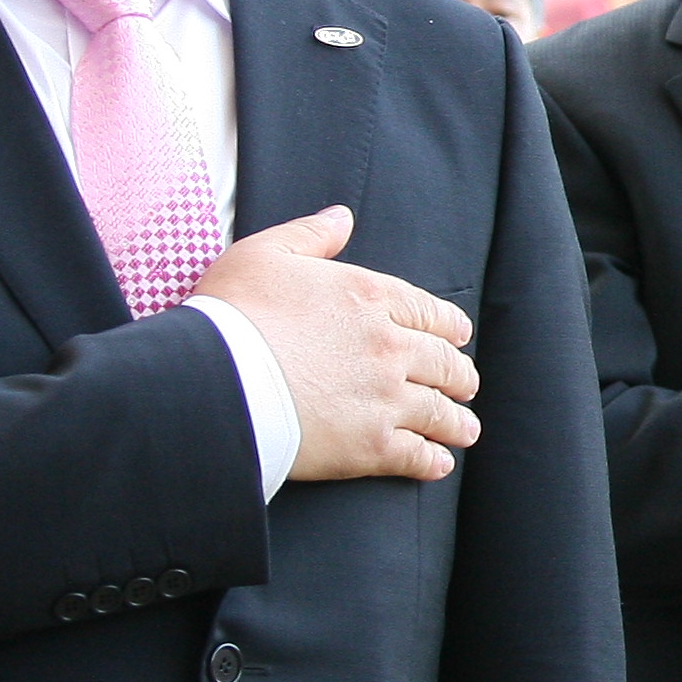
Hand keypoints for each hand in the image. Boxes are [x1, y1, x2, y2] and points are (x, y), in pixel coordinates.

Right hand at [192, 207, 481, 483]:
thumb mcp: (264, 254)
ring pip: (438, 411)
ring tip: (465, 430)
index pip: (428, 311)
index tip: (458, 336)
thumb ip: (310, 235)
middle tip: (466, 385)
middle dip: (460, 375)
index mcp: (370, 297)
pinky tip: (437, 464)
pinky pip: (416, 455)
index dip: (448, 326)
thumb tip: (342, 216)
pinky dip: (432, 461)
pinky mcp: (372, 446)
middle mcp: (389, 346)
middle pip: (443, 363)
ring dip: (456, 422)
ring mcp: (385, 398)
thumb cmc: (232, 314)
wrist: (215, 379)